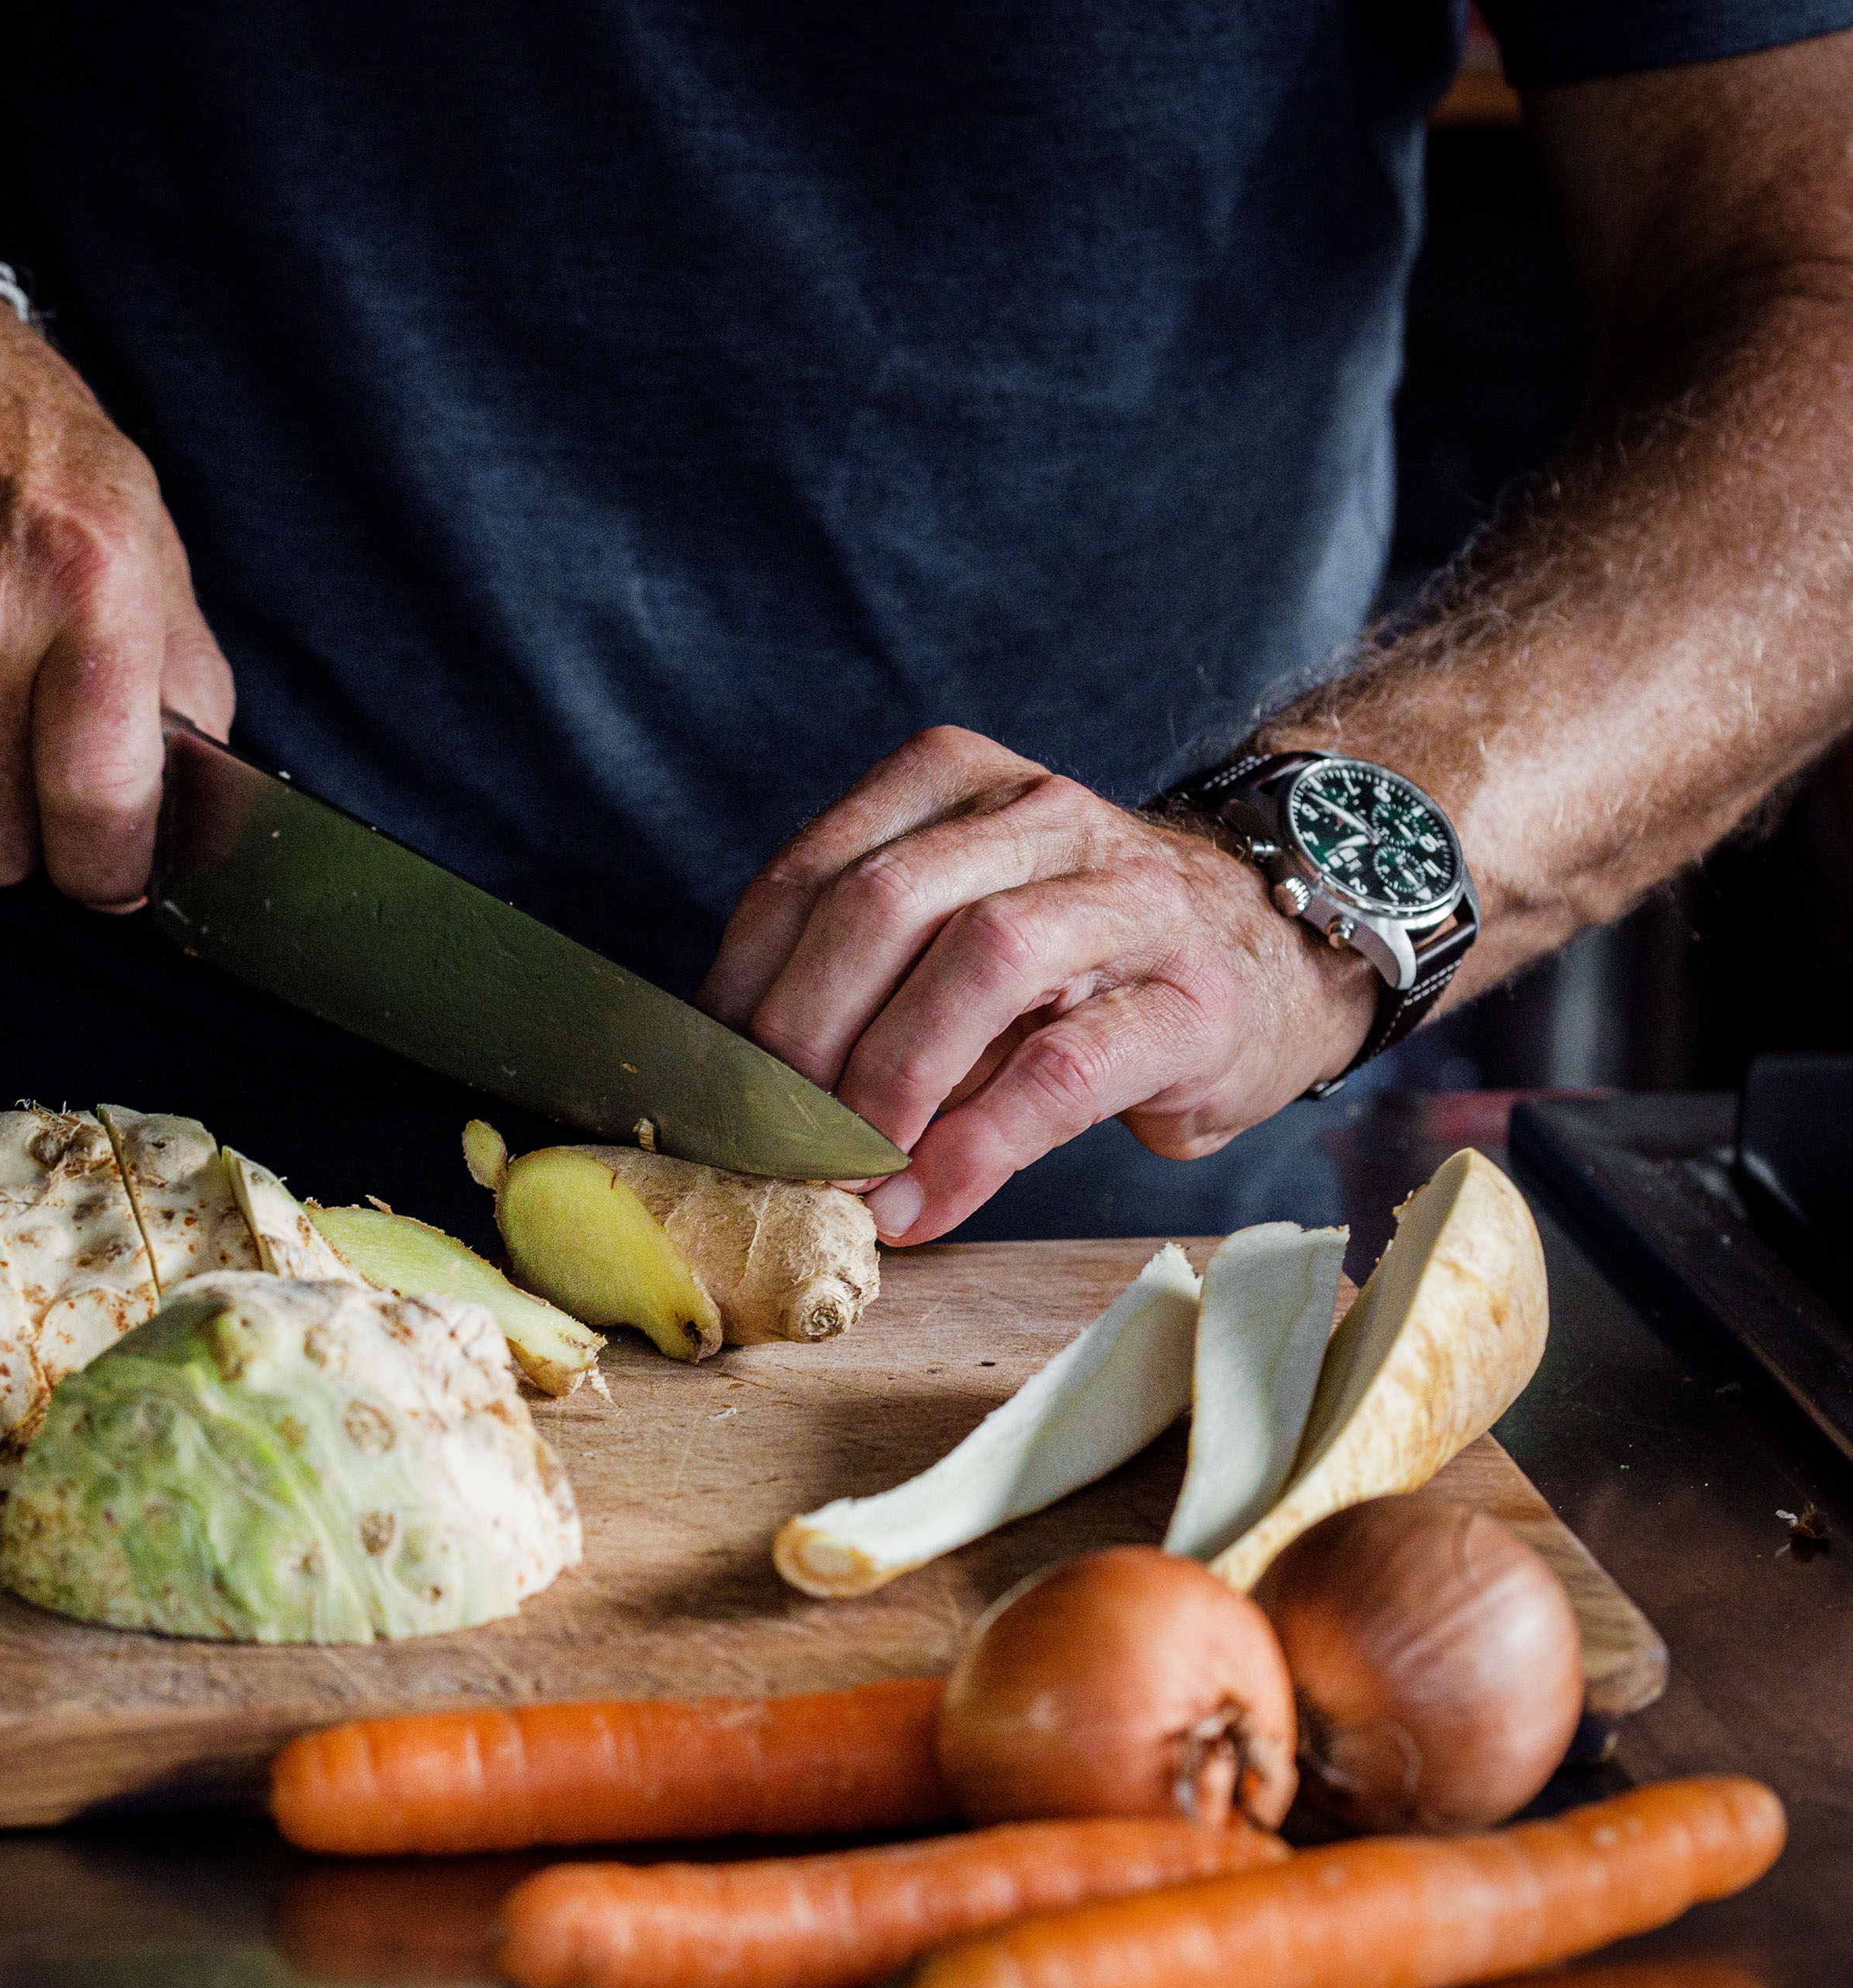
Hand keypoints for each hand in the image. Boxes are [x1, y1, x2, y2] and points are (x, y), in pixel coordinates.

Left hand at [697, 728, 1376, 1245]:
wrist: (1274, 956)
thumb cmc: (1077, 963)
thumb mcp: (957, 931)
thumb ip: (863, 978)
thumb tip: (738, 1089)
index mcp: (958, 784)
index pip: (813, 871)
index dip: (745, 985)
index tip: (714, 1080)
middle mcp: (1043, 816)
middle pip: (885, 902)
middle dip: (807, 1031)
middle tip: (772, 1135)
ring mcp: (1129, 899)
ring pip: (982, 959)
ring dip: (891, 1079)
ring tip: (850, 1172)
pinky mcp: (1191, 1000)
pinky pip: (1064, 1069)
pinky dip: (977, 1146)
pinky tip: (927, 1203)